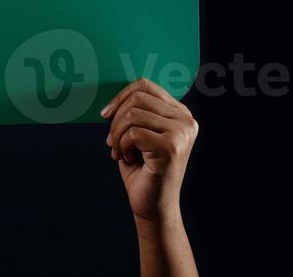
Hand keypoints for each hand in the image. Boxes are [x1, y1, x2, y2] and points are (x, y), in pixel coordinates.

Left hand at [103, 78, 197, 222]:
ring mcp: (181, 133)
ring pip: (132, 115)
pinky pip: (133, 133)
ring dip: (117, 136)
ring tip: (122, 153)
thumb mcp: (139, 135)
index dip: (121, 96)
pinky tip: (129, 160)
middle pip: (137, 98)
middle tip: (112, 143)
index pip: (146, 86)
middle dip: (116, 121)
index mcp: (180, 113)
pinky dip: (122, 146)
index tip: (106, 114)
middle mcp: (186, 120)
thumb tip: (115, 99)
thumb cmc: (143, 172)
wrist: (153, 207)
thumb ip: (134, 113)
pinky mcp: (171, 147)